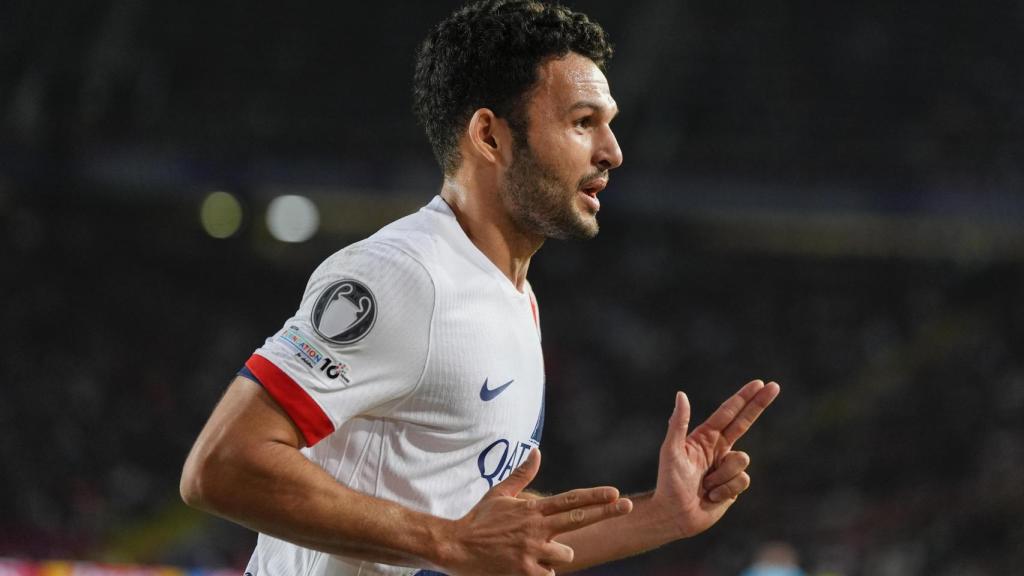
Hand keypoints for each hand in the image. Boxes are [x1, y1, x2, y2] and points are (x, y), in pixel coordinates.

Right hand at [443, 449, 632, 575]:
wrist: (455, 548)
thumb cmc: (478, 520)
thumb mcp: (499, 494)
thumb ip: (522, 475)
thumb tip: (537, 451)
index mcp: (532, 510)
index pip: (570, 500)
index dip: (594, 496)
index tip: (615, 492)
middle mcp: (536, 529)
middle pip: (579, 519)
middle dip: (607, 512)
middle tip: (629, 506)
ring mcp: (531, 552)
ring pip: (565, 555)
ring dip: (558, 556)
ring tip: (536, 553)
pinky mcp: (524, 573)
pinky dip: (542, 573)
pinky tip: (525, 568)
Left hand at [652, 380, 779, 537]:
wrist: (674, 514)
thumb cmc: (668, 481)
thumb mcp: (671, 450)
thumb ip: (678, 423)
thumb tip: (681, 394)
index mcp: (705, 437)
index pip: (728, 413)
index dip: (743, 397)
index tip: (759, 383)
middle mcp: (719, 448)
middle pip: (745, 422)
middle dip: (759, 404)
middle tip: (775, 386)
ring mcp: (727, 466)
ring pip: (742, 460)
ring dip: (722, 475)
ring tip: (705, 485)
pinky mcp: (734, 485)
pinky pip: (742, 480)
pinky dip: (726, 489)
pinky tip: (712, 496)